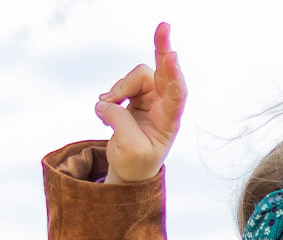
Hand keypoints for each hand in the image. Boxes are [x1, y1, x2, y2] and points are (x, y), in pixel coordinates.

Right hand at [95, 22, 187, 183]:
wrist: (129, 170)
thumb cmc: (136, 164)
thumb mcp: (129, 148)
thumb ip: (120, 121)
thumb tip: (106, 102)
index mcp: (169, 121)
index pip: (177, 94)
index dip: (174, 74)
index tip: (172, 55)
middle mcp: (163, 106)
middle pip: (164, 71)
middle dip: (162, 48)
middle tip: (164, 25)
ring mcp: (150, 98)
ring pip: (133, 77)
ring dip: (117, 90)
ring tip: (106, 111)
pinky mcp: (136, 96)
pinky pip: (122, 83)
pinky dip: (111, 94)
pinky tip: (105, 109)